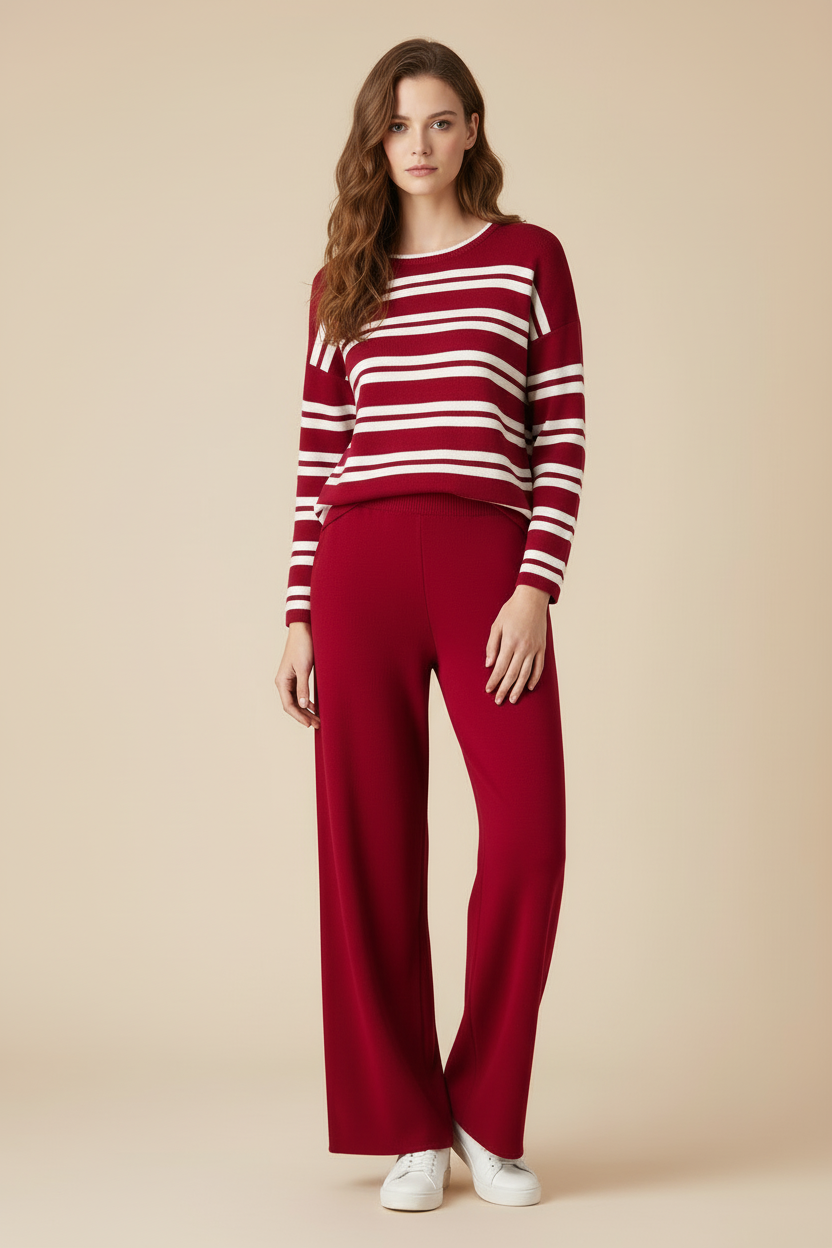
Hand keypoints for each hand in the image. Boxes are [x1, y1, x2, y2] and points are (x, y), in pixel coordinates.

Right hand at [275, 622, 320, 728]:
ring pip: (297, 700)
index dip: (299, 716)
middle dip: (304, 716)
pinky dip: (307, 701)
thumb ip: (303, 688)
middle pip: (293, 705)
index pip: (289, 705)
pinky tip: (315, 707)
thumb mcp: (304, 668)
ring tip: (318, 719)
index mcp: (282, 681)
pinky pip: (300, 693)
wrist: (303, 630)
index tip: (309, 724)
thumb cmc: (303, 647)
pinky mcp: (297, 676)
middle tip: (318, 724)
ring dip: (306, 710)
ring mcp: (289, 680)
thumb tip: (304, 705)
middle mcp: (283, 682)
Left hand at [484, 585, 548, 703]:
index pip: (500, 667)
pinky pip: (539, 666)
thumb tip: (489, 664)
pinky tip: (529, 687)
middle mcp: (523, 648)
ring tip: (513, 699)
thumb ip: (492, 645)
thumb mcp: (496, 625)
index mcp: (509, 642)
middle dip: (504, 689)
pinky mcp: (542, 647)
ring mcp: (534, 648)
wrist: (532, 599)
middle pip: (512, 674)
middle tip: (499, 700)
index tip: (489, 690)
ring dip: (519, 688)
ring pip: (525, 674)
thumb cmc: (511, 610)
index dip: (494, 681)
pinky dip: (534, 678)